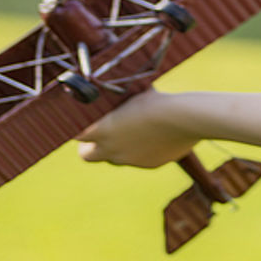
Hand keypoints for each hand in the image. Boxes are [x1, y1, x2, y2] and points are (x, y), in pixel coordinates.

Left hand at [76, 91, 198, 167]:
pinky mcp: (149, 164)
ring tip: (135, 129)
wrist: (185, 118)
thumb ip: (117, 105)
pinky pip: (139, 158)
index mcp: (102, 130)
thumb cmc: (157, 101)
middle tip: (100, 134)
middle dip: (91, 146)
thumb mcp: (131, 97)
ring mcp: (130, 160)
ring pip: (115, 157)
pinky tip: (157, 134)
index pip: (75, 134)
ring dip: (118, 147)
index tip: (82, 120)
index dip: (77, 127)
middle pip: (87, 155)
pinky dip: (142, 149)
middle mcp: (111, 149)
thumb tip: (110, 98)